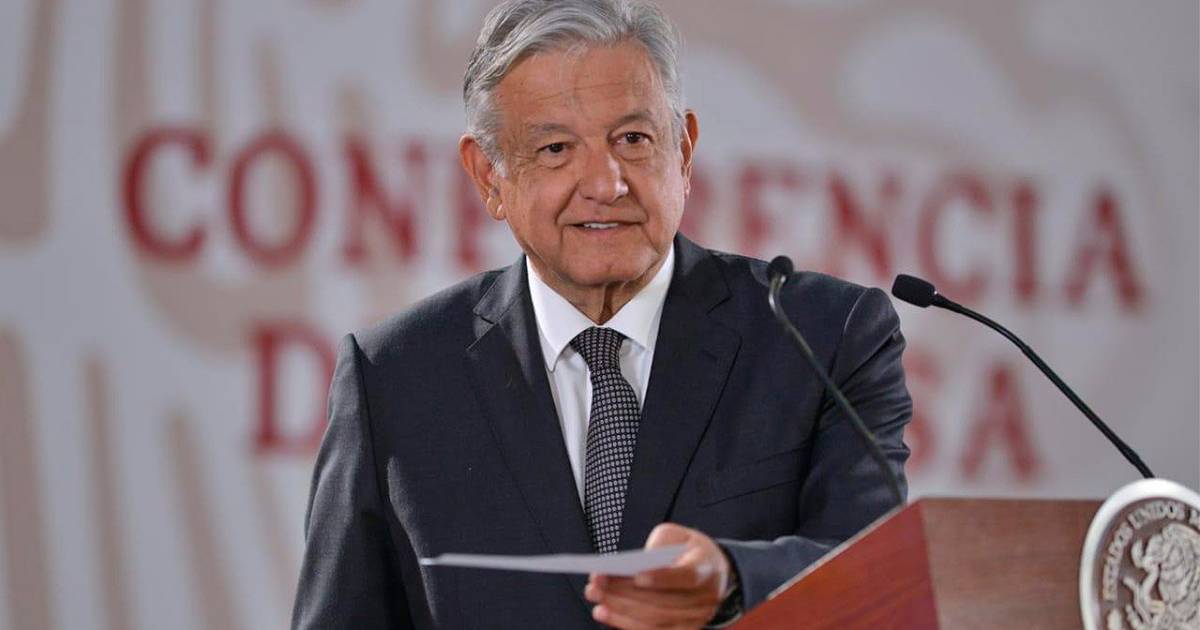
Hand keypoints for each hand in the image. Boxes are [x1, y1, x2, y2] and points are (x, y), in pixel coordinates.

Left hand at [585, 523, 730, 628]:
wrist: (712, 570)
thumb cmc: (687, 550)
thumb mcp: (676, 535)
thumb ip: (658, 545)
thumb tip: (632, 567)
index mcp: (706, 568)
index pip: (687, 576)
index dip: (662, 578)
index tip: (636, 575)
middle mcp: (705, 598)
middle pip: (664, 602)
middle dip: (625, 594)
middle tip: (596, 585)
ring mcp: (696, 619)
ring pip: (656, 620)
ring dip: (621, 611)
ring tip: (596, 599)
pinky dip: (627, 624)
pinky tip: (607, 613)